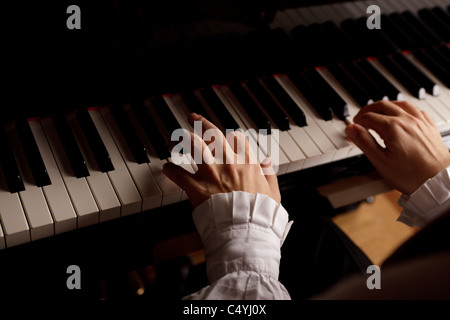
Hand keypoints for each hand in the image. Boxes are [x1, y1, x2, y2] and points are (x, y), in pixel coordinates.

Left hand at [163, 113, 280, 207]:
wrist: (245, 228)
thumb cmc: (259, 213)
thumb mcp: (273, 192)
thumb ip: (269, 174)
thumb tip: (267, 162)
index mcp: (247, 163)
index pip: (239, 139)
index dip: (232, 135)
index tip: (228, 135)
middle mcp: (228, 162)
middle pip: (213, 134)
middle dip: (202, 123)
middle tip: (194, 118)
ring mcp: (211, 173)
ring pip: (195, 147)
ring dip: (184, 139)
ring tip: (176, 136)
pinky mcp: (197, 187)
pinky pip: (180, 175)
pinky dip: (171, 170)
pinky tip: (166, 167)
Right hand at [345, 100, 449, 194]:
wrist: (439, 181)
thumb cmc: (412, 175)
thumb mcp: (381, 161)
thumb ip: (364, 142)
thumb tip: (352, 129)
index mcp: (393, 128)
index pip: (368, 118)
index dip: (356, 125)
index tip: (352, 132)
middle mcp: (407, 120)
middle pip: (382, 106)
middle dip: (367, 111)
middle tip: (359, 119)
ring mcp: (420, 121)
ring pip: (399, 103)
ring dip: (384, 106)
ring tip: (377, 113)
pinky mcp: (429, 126)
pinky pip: (415, 109)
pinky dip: (402, 109)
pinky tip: (400, 115)